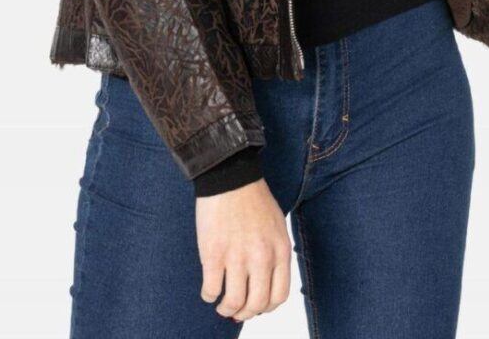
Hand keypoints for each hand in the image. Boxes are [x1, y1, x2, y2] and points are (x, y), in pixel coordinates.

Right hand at [196, 178, 291, 321]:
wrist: (230, 175)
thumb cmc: (253, 198)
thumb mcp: (276, 226)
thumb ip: (274, 254)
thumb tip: (263, 282)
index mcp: (280, 251)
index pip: (278, 296)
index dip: (266, 307)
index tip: (256, 306)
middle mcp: (261, 258)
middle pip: (256, 304)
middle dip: (245, 313)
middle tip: (237, 310)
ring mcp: (237, 257)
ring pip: (234, 302)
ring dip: (226, 309)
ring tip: (221, 305)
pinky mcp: (214, 254)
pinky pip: (211, 289)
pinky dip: (209, 295)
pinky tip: (208, 291)